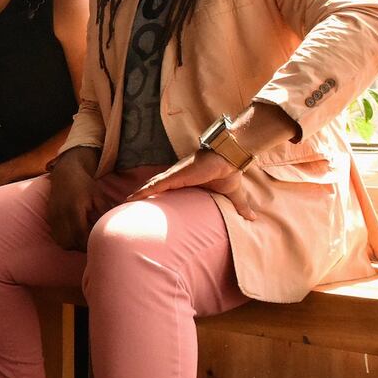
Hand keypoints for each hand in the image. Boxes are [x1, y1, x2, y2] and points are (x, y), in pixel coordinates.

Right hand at [45, 149, 95, 250]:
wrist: (65, 173)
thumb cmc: (85, 184)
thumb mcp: (98, 196)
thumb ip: (105, 211)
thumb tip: (116, 227)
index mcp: (75, 208)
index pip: (81, 234)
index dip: (89, 243)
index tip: (98, 244)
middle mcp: (61, 214)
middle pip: (69, 242)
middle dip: (81, 247)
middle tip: (92, 244)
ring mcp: (54, 216)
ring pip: (62, 241)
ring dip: (73, 245)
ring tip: (84, 241)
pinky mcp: (50, 218)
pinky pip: (57, 236)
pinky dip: (66, 240)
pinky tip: (75, 236)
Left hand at [126, 150, 257, 220]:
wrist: (229, 159)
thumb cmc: (228, 172)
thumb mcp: (232, 194)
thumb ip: (239, 206)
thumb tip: (252, 218)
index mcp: (188, 183)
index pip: (169, 190)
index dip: (158, 197)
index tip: (149, 206)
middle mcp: (178, 178)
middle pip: (156, 187)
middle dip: (144, 195)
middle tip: (130, 205)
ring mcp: (174, 176)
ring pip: (152, 186)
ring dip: (139, 194)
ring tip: (126, 203)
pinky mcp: (174, 176)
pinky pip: (155, 185)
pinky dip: (143, 191)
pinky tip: (131, 198)